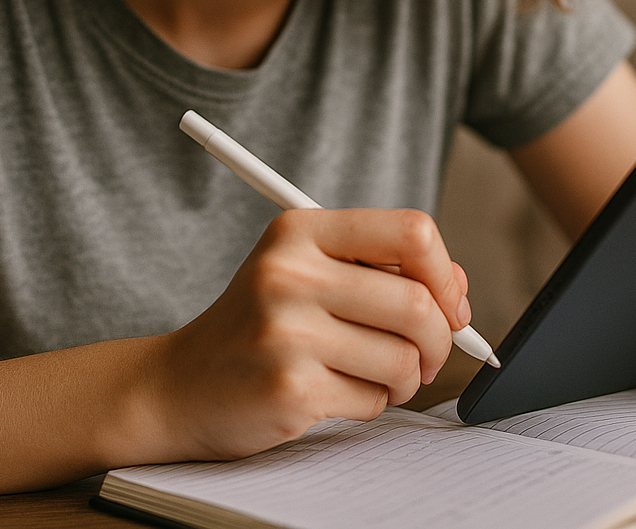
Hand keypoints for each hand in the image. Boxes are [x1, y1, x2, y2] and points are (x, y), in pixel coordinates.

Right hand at [146, 208, 470, 460]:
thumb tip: (457, 292)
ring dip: (406, 378)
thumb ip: (381, 271)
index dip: (444, 274)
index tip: (448, 305)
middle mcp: (290, 273)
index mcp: (300, 230)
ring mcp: (286, 332)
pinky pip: (374, 400)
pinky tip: (334, 392)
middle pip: (417, 304)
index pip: (411, 232)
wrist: (178, 385)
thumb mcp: (308, 273)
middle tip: (427, 357)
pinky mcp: (288, 387)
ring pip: (404, 359)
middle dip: (439, 341)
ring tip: (374, 376)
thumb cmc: (260, 325)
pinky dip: (370, 404)